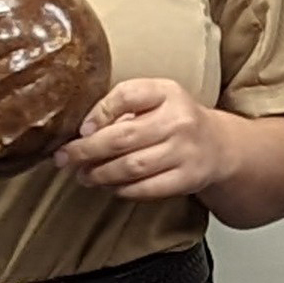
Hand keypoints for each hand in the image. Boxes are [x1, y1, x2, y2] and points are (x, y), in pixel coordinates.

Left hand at [55, 78, 237, 200]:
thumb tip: (83, 130)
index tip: (81, 129)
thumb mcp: (155, 98)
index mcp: (168, 93)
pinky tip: (110, 186)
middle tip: (65, 158)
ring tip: (84, 175)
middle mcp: (179, 120)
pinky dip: (122, 190)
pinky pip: (147, 189)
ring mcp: (185, 152)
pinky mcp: (188, 178)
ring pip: (132, 167)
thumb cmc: (176, 120)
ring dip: (100, 174)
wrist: (218, 145)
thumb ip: (122, 104)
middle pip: (123, 137)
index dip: (99, 113)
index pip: (127, 95)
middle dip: (87, 151)